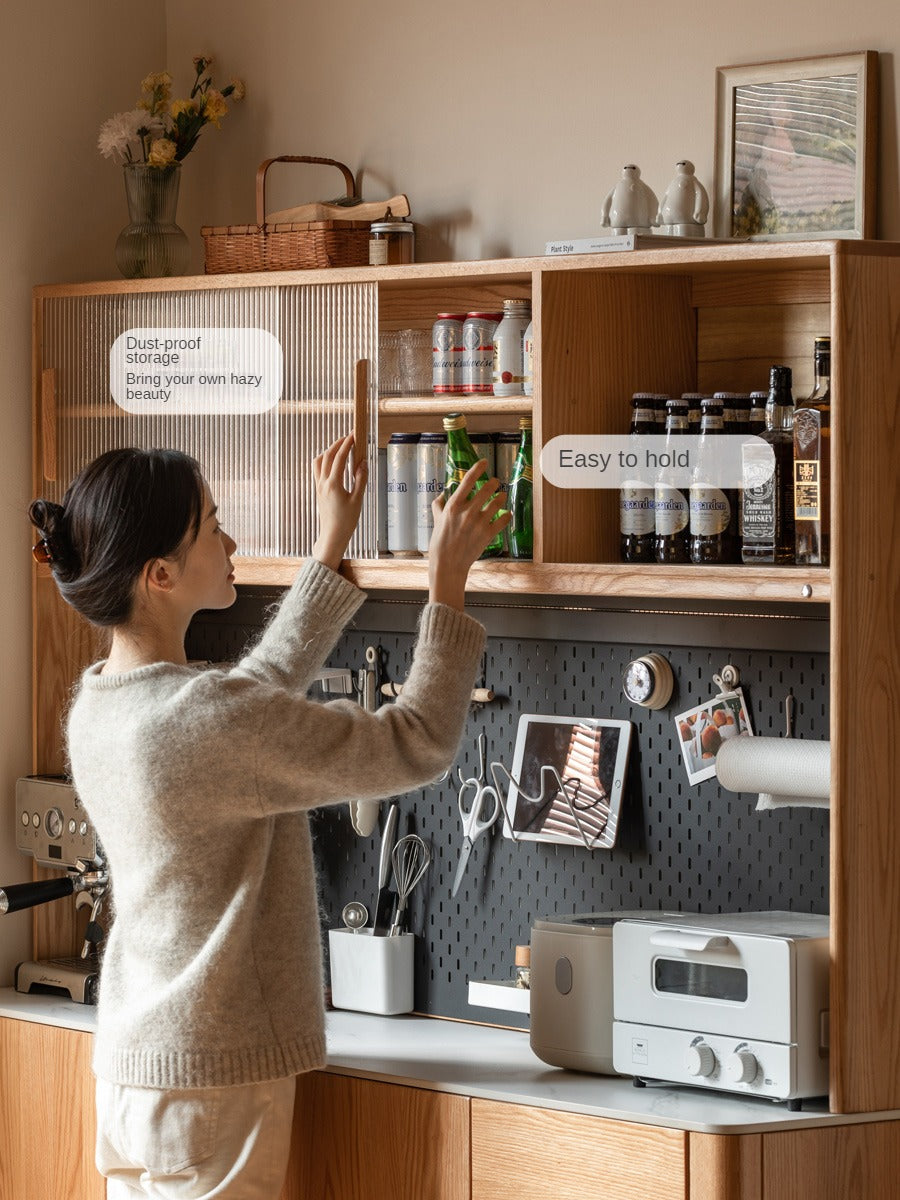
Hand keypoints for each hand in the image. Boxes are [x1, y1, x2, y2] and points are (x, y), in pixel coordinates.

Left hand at [311, 434, 366, 570]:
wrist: (332, 535)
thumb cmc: (346, 521)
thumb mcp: (357, 500)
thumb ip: (360, 479)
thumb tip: (363, 463)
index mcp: (333, 484)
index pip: (339, 458)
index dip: (347, 444)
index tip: (354, 436)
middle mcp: (323, 483)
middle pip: (327, 455)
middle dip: (338, 444)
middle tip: (348, 437)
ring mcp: (318, 486)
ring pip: (319, 461)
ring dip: (329, 451)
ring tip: (340, 447)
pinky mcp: (318, 490)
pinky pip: (317, 469)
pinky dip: (324, 460)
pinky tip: (332, 462)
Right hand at [427, 460, 509, 609]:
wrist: (448, 565)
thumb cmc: (440, 543)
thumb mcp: (436, 521)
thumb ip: (439, 505)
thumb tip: (442, 495)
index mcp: (453, 506)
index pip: (468, 481)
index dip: (478, 468)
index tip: (484, 461)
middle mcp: (467, 512)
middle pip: (487, 488)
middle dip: (494, 483)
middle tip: (496, 483)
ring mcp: (479, 523)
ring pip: (498, 502)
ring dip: (501, 497)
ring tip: (501, 497)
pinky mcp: (488, 534)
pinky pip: (503, 519)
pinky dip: (506, 515)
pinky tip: (505, 513)